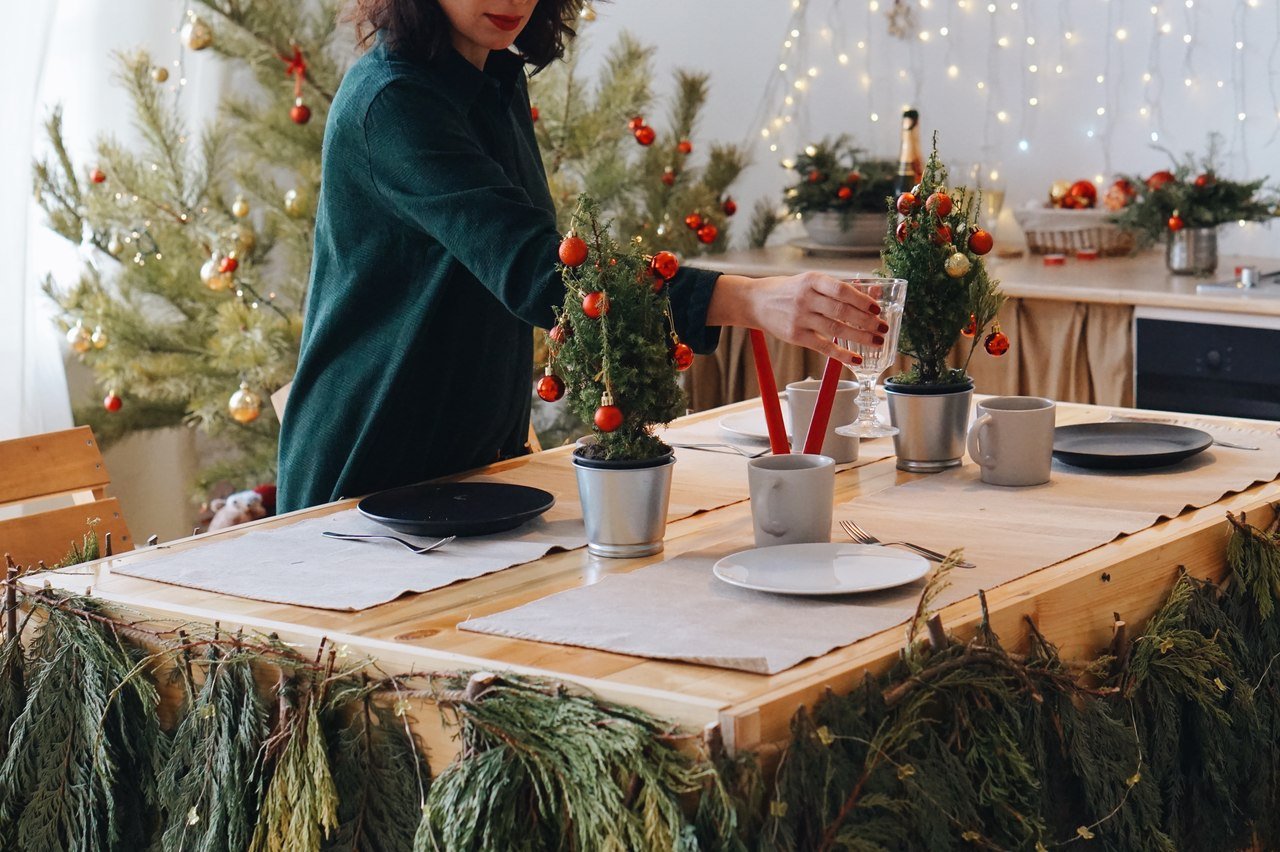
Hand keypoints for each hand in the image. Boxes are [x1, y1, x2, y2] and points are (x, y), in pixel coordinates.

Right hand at [707, 272, 888, 365]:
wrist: (756, 301)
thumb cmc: (789, 290)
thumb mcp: (810, 282)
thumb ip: (838, 288)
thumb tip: (872, 293)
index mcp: (812, 280)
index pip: (842, 290)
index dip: (862, 300)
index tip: (878, 309)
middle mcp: (805, 299)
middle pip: (841, 311)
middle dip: (866, 321)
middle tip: (883, 329)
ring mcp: (799, 318)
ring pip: (835, 330)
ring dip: (860, 338)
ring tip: (876, 342)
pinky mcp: (795, 336)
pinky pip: (823, 347)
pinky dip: (841, 354)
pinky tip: (856, 358)